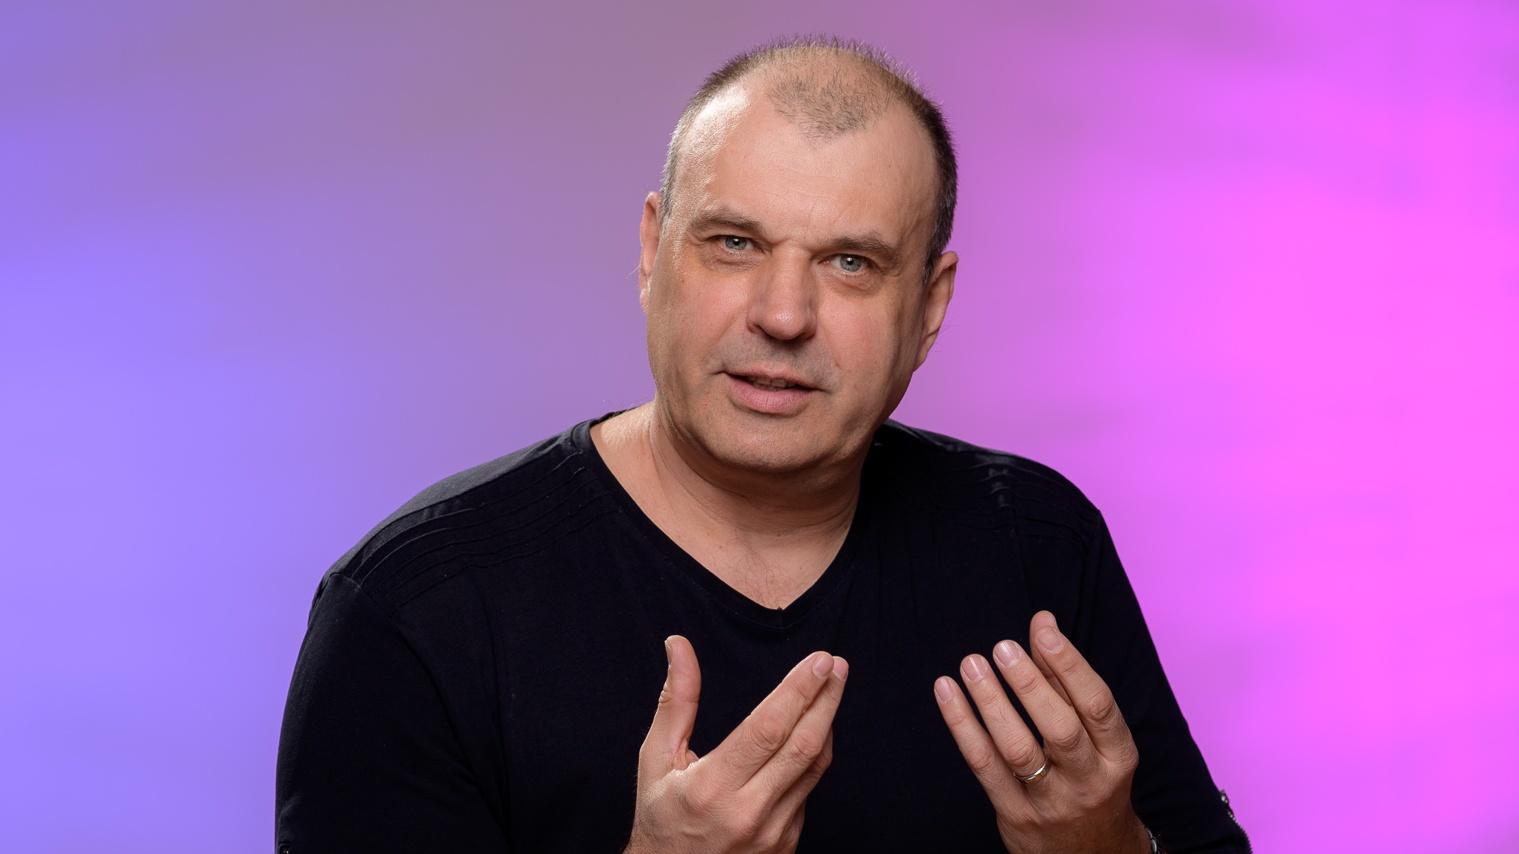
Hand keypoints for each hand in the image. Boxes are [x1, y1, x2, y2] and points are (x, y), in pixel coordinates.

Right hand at [625, 635, 848, 853]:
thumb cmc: (660, 819)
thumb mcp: (656, 760)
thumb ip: (676, 702)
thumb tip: (679, 646)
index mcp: (713, 788)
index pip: (768, 729)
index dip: (798, 691)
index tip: (820, 661)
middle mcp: (748, 813)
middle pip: (804, 746)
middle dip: (826, 699)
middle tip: (837, 665)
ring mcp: (773, 834)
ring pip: (814, 769)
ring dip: (826, 724)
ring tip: (831, 689)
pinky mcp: (786, 845)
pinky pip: (808, 791)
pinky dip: (811, 758)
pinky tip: (810, 734)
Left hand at [934, 611, 1149, 853]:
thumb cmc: (1090, 776)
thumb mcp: (1094, 736)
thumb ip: (1066, 679)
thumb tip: (1042, 621)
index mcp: (1117, 755)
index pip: (1098, 705)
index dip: (1070, 665)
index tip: (1042, 631)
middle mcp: (1089, 781)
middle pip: (1060, 730)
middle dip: (1029, 685)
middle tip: (1001, 647)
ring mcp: (1051, 803)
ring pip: (1019, 751)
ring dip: (991, 703)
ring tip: (971, 664)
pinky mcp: (1016, 816)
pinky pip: (985, 767)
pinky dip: (963, 727)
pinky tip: (947, 693)